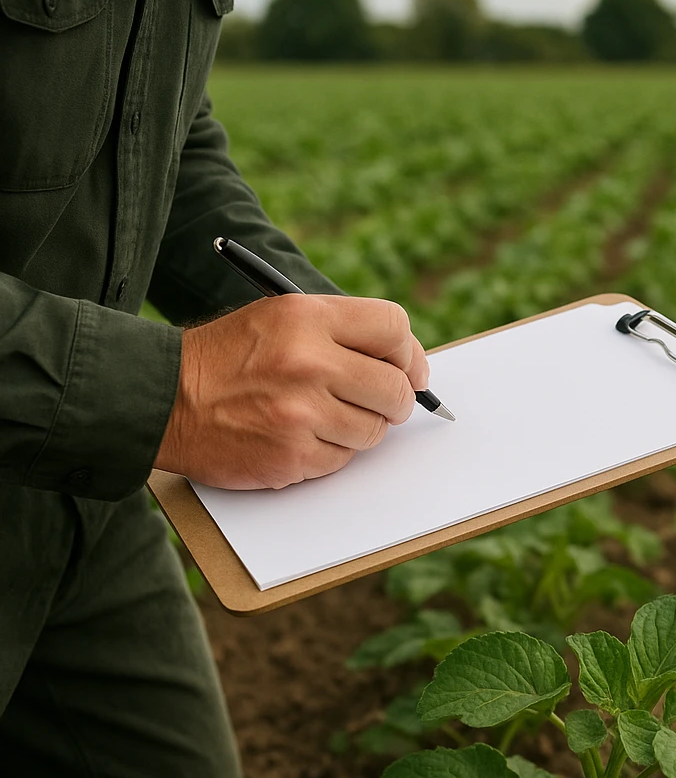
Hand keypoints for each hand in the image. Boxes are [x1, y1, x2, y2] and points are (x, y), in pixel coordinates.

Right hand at [154, 295, 429, 488]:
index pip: (393, 327)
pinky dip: (331, 452)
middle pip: (394, 387)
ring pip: (374, 430)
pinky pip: (343, 459)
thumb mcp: (279, 318)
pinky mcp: (292, 456)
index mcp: (307, 318)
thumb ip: (340, 332)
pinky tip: (303, 436)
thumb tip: (405, 361)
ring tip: (327, 416)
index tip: (410, 369)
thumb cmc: (227, 358)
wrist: (162, 399)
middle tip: (384, 402)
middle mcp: (309, 363)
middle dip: (396, 399)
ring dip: (361, 428)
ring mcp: (301, 414)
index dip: (408, 352)